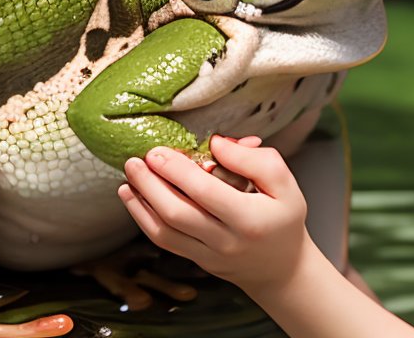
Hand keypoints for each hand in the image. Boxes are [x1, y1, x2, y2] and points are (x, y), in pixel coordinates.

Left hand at [119, 135, 311, 292]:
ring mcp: (208, 255)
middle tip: (136, 160)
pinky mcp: (197, 260)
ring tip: (128, 178)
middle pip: (178, 213)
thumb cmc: (283, 219)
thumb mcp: (285, 184)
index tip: (159, 151)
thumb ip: (254, 160)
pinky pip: (165, 241)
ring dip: (141, 203)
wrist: (282, 269)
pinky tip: (133, 198)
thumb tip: (217, 144)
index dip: (178, 170)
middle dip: (151, 185)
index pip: (207, 192)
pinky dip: (144, 219)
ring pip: (165, 231)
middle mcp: (225, 241)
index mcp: (250, 218)